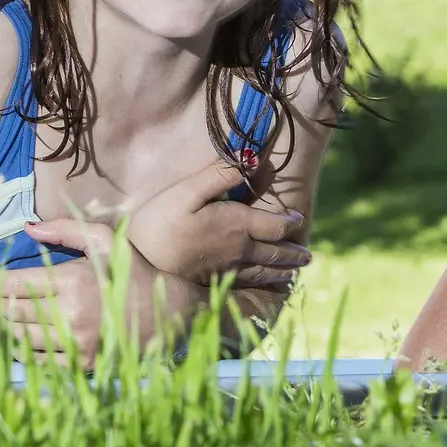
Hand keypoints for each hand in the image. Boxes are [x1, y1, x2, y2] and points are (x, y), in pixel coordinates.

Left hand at [0, 218, 189, 368]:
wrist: (169, 311)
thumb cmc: (131, 270)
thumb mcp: (103, 240)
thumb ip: (65, 230)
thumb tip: (26, 228)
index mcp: (74, 281)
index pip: (16, 284)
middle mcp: (72, 314)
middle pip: (13, 312)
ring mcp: (77, 343)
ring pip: (22, 338)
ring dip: (2, 327)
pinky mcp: (83, 364)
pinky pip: (40, 360)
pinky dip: (23, 350)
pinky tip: (15, 339)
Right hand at [126, 160, 309, 289]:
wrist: (138, 263)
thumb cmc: (160, 221)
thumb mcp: (187, 191)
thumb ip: (220, 175)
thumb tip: (251, 159)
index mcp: (237, 226)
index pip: (275, 226)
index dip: (289, 222)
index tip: (297, 220)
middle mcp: (239, 250)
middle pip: (275, 253)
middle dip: (293, 254)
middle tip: (308, 257)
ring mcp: (228, 270)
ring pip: (264, 272)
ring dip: (283, 271)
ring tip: (295, 273)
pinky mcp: (214, 284)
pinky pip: (248, 285)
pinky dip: (263, 285)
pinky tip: (263, 287)